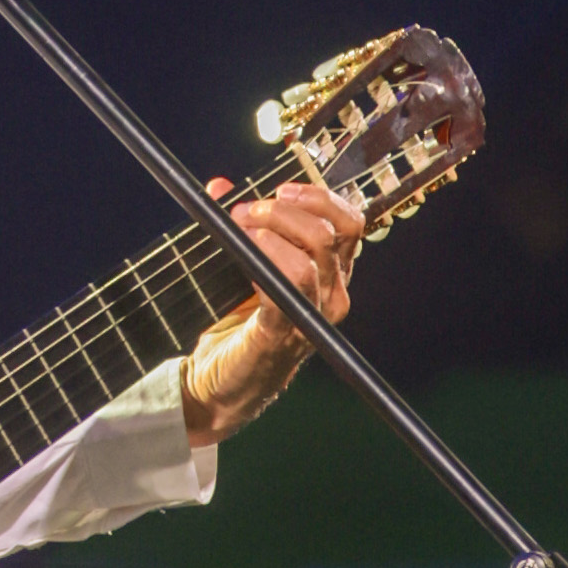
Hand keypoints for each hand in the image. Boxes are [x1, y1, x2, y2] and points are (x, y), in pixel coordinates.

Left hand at [180, 177, 366, 446]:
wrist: (220, 381)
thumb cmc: (238, 321)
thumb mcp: (243, 264)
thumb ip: (238, 224)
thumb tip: (218, 186)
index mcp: (332, 273)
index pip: (349, 223)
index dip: (318, 198)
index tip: (280, 191)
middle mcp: (333, 294)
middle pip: (330, 233)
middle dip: (284, 212)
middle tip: (244, 211)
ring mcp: (314, 316)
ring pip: (312, 257)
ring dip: (272, 231)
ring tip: (239, 228)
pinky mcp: (286, 331)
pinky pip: (286, 285)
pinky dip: (265, 259)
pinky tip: (245, 252)